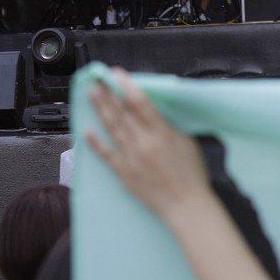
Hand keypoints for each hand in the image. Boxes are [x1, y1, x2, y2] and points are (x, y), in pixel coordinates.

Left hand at [86, 68, 211, 224]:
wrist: (185, 204)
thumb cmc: (192, 174)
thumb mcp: (188, 143)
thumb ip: (169, 127)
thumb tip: (153, 113)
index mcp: (162, 134)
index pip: (141, 103)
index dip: (127, 87)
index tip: (117, 74)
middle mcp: (144, 143)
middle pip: (122, 112)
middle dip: (109, 94)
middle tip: (98, 80)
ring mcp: (131, 157)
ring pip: (112, 128)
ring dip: (101, 109)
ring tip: (92, 94)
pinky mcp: (123, 172)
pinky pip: (106, 154)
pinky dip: (96, 142)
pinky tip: (87, 131)